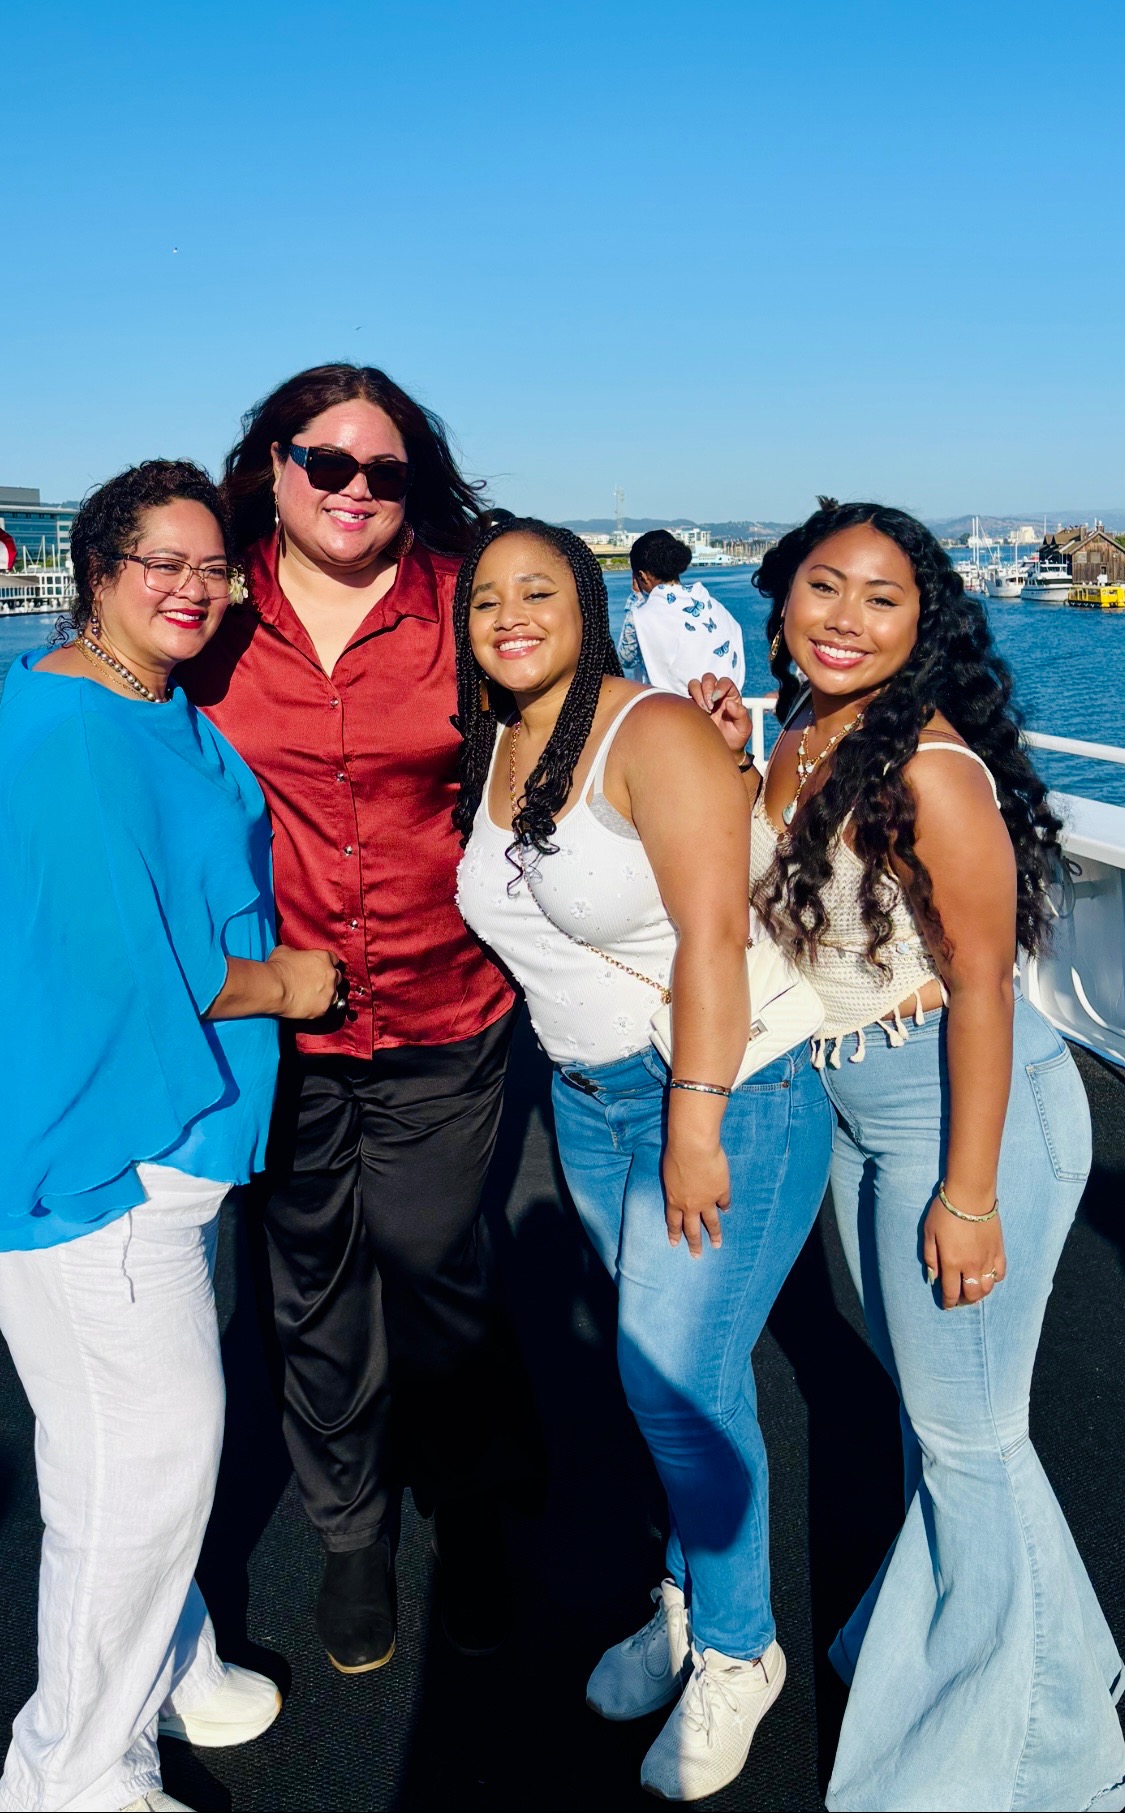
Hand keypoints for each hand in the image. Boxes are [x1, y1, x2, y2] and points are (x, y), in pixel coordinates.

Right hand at [267, 946, 345, 1019]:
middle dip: (329, 979)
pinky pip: (325, 1008)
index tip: (320, 968)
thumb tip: (295, 956)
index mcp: (324, 958)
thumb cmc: (278, 967)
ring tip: (313, 996)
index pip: (333, 959)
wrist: (274, 987)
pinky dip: (318, 1006)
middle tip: (317, 983)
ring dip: (326, 994)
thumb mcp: (286, 951)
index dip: (326, 963)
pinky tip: (308, 1006)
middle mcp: (331, 974)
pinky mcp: (323, 1008)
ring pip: (335, 994)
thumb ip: (298, 953)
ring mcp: (329, 992)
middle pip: (337, 977)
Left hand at [663, 1138, 730, 1257]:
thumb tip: (682, 1188)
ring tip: (717, 1244)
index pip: (673, 1222)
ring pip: (711, 1222)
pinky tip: (727, 1210)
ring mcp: (707, 1200)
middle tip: (696, 1255)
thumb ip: (675, 1184)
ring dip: (714, 1234)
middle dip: (694, 1243)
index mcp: (674, 1200)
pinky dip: (725, 1206)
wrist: (694, 1148)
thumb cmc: (676, 1154)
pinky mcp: (721, 1191)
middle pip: (692, 1229)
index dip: (675, 1234)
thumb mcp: (669, 1173)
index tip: (675, 1244)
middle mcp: (690, 1205)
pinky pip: (724, 1202)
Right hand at [687, 673, 751, 757]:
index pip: (725, 681)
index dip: (720, 686)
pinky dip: (689, 701)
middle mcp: (716, 695)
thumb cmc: (736, 738)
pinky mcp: (692, 708)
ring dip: (697, 693)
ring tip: (703, 709)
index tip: (717, 698)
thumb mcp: (744, 728)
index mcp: (731, 696)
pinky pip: (686, 697)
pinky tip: (696, 713)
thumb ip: (741, 714)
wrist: (723, 750)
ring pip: (695, 684)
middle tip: (709, 706)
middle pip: (708, 678)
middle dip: (707, 688)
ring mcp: (703, 701)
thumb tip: (730, 703)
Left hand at [923, 1196, 1006, 1308]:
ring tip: (973, 1291)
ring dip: (979, 1294)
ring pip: (987, 1288)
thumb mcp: (929, 1234)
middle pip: (972, 1295)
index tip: (947, 1305)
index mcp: (952, 1263)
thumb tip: (933, 1277)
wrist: (970, 1195)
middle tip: (959, 1299)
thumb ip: (930, 1258)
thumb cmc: (945, 1213)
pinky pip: (999, 1274)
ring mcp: (987, 1259)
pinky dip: (993, 1280)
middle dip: (964, 1301)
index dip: (948, 1302)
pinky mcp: (999, 1251)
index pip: (951, 1292)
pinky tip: (987, 1276)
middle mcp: (971, 1266)